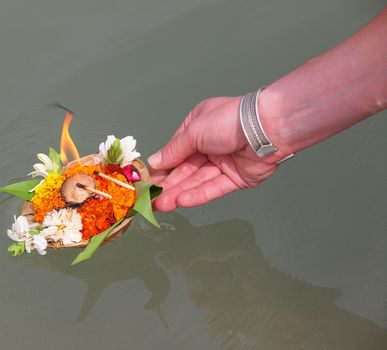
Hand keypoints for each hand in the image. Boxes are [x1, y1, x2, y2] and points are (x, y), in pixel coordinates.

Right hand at [148, 96, 278, 211]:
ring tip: (161, 205)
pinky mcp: (236, 178)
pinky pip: (213, 188)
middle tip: (151, 200)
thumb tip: (154, 162)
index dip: (162, 167)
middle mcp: (210, 145)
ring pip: (197, 181)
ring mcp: (223, 163)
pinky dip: (198, 195)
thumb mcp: (193, 132)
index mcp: (198, 128)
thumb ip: (173, 150)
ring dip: (179, 193)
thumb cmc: (227, 121)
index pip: (175, 151)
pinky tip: (182, 202)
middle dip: (169, 185)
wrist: (265, 129)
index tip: (147, 182)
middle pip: (185, 169)